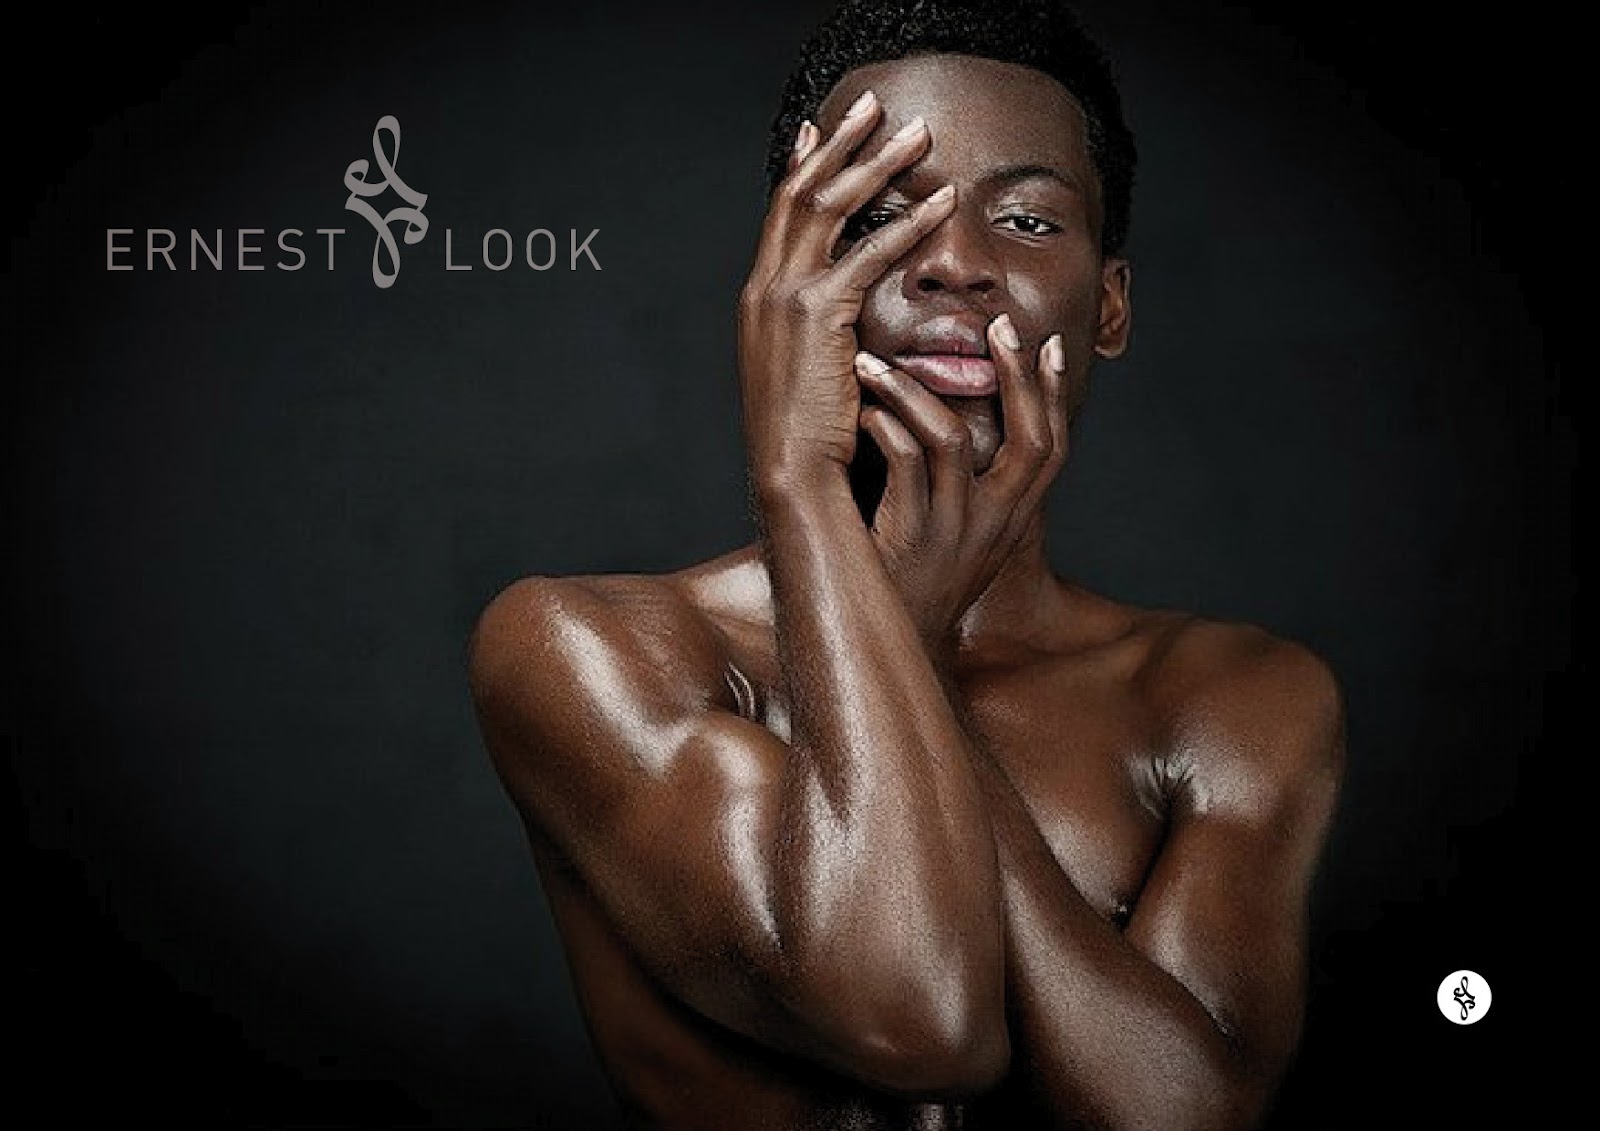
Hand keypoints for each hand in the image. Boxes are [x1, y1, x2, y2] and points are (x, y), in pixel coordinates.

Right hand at [737, 90, 958, 495]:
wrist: (791, 477)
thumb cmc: (808, 439)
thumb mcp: (807, 373)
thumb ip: (821, 333)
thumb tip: (847, 319)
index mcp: (759, 299)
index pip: (780, 214)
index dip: (804, 166)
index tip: (823, 129)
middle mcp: (764, 287)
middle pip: (801, 191)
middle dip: (840, 144)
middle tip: (875, 104)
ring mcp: (785, 296)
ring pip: (831, 206)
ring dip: (877, 164)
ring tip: (918, 135)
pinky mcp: (818, 314)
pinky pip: (869, 253)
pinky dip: (907, 223)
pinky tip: (941, 204)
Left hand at [854, 319, 1068, 649]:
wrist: (887, 647)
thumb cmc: (914, 581)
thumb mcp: (961, 538)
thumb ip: (970, 488)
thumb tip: (967, 425)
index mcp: (1011, 520)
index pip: (1053, 449)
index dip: (1055, 396)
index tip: (1049, 345)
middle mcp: (993, 525)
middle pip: (1031, 441)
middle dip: (1018, 378)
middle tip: (997, 325)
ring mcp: (951, 532)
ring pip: (952, 440)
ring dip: (914, 390)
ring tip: (874, 362)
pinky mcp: (907, 539)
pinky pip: (903, 467)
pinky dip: (885, 428)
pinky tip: (863, 411)